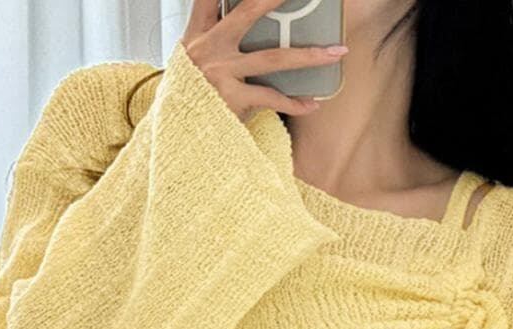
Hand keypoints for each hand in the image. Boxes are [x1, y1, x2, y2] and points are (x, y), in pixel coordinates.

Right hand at [183, 0, 348, 123]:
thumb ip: (212, 36)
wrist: (176, 133)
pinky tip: (311, 104)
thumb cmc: (189, 94)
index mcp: (198, 33)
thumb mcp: (189, 59)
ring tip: (336, 51)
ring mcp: (222, 73)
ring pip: (273, 58)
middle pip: (248, 12)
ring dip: (309, 55)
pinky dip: (294, 103)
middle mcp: (210, 47)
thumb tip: (240, 16)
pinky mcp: (233, 99)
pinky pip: (271, 99)